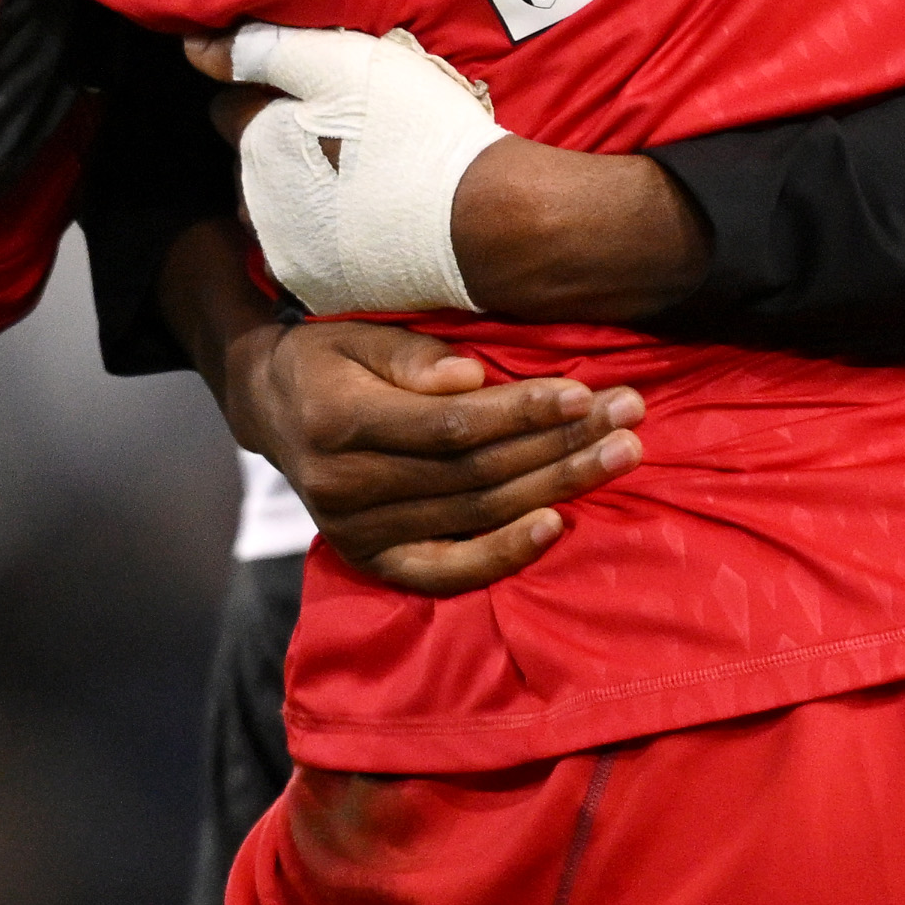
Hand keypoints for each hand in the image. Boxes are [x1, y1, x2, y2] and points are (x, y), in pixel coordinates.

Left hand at [199, 22, 505, 314]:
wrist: (479, 216)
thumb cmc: (415, 129)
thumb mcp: (341, 61)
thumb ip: (262, 50)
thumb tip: (192, 47)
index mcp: (256, 141)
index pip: (228, 109)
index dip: (268, 96)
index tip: (313, 97)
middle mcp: (254, 201)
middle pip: (247, 166)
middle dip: (276, 152)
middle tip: (340, 139)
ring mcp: (285, 252)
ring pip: (271, 214)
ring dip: (294, 199)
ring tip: (352, 184)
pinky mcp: (317, 290)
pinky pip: (303, 257)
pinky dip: (322, 240)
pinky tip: (363, 224)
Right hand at [211, 310, 643, 595]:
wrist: (276, 411)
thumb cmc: (329, 357)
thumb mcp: (356, 332)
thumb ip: (409, 354)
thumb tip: (469, 378)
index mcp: (338, 420)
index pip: (451, 425)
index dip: (521, 412)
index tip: (583, 394)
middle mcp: (344, 486)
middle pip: (475, 472)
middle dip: (560, 445)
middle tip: (628, 419)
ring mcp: (358, 533)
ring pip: (476, 513)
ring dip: (556, 485)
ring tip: (620, 455)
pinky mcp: (373, 562)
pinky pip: (447, 571)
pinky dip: (504, 554)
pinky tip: (557, 525)